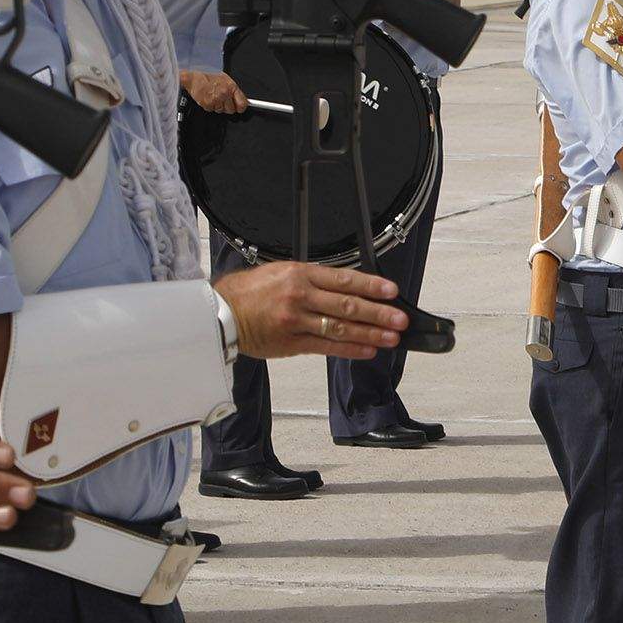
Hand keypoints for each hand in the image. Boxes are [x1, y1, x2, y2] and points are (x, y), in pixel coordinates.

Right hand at [180, 69, 246, 114]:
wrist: (195, 78)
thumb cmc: (209, 77)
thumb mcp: (226, 80)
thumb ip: (234, 91)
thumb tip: (241, 101)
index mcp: (231, 87)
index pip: (242, 104)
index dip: (240, 107)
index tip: (239, 108)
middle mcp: (225, 94)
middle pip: (231, 110)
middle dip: (227, 106)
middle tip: (221, 98)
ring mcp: (216, 100)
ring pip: (221, 110)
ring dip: (217, 106)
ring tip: (213, 96)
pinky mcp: (208, 104)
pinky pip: (212, 110)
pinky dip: (210, 106)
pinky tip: (208, 97)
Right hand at [215, 262, 407, 359]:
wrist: (221, 314)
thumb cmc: (249, 291)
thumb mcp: (280, 272)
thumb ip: (311, 279)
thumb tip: (344, 287)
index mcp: (300, 274)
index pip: (344, 279)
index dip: (371, 286)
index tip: (391, 291)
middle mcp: (301, 296)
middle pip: (348, 305)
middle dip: (378, 313)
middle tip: (400, 319)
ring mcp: (297, 321)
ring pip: (341, 327)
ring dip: (370, 333)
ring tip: (391, 337)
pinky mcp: (292, 343)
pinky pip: (327, 347)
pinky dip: (350, 349)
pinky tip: (367, 350)